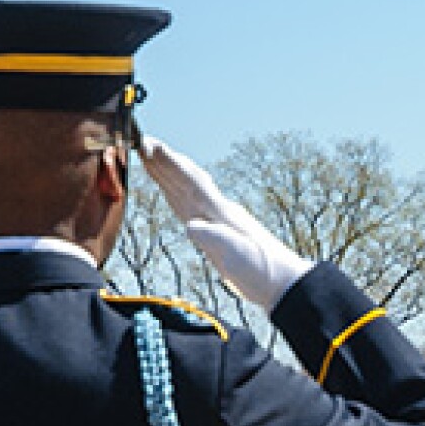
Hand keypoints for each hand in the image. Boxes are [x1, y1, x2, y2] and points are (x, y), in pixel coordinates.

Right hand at [141, 138, 310, 309]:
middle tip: (141, 140)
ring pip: (185, 190)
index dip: (169, 164)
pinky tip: (171, 193)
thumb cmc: (263, 271)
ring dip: (167, 173)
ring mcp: (217, 220)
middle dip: (163, 161)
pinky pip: (189, 207)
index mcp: (220, 213)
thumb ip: (215, 238)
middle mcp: (217, 211)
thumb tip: (190, 226)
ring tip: (149, 158)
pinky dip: (176, 195)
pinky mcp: (216, 234)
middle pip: (184, 180)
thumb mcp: (237, 256)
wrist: (283, 284)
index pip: (191, 181)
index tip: (151, 145)